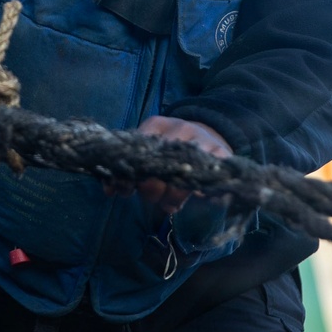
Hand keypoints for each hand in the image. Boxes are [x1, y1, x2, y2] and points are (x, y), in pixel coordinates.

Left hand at [107, 115, 232, 213]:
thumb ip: (129, 168)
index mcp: (156, 125)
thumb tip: (109, 189)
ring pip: (181, 179)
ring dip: (172, 199)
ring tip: (169, 206)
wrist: (210, 132)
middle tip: (153, 199)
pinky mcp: (221, 155)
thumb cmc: (170, 148)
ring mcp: (202, 141)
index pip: (136, 152)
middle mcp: (179, 129)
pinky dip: (201, 196)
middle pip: (158, 167)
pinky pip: (208, 182)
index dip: (127, 176)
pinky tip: (196, 199)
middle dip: (151, 190)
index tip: (125, 191)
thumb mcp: (149, 150)